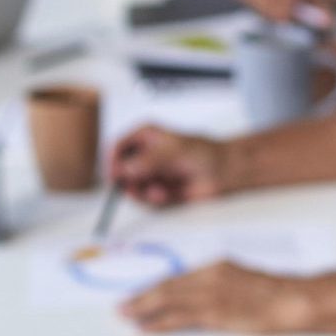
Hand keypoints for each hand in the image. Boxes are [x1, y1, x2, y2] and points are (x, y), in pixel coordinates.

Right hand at [109, 124, 239, 206]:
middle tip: (134, 189)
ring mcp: (150, 172)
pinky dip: (152, 198)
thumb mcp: (172, 152)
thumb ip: (147, 161)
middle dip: (127, 181)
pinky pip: (144, 198)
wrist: (223, 172)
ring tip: (159, 191)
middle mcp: (144, 154)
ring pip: (131, 186)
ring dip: (142, 192)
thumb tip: (124, 169)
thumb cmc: (202, 153)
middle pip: (121, 170)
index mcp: (144, 136)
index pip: (118, 147)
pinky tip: (165, 194)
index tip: (114, 175)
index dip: (112, 162)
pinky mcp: (157, 189)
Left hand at [121, 261, 314, 334]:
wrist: (291, 300)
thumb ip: (220, 285)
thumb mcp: (242, 279)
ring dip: (143, 309)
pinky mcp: (214, 313)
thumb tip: (200, 296)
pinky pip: (178, 318)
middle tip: (122, 306)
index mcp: (216, 265)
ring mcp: (211, 294)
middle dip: (141, 297)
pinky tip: (145, 328)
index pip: (177, 276)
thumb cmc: (273, 293)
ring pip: (167, 300)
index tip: (139, 293)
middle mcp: (209, 276)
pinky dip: (158, 322)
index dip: (154, 286)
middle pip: (167, 286)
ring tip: (126, 316)